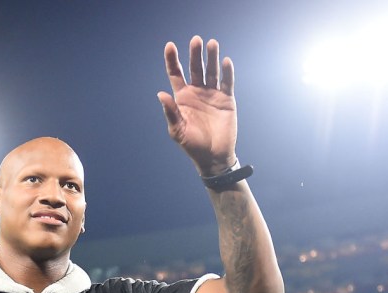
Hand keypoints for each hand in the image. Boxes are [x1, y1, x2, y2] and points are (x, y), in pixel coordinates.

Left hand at [157, 36, 237, 176]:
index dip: (172, 59)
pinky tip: (225, 61)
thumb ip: (170, 112)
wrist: (213, 157)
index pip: (175, 74)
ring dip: (211, 57)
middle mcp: (197, 92)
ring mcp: (212, 94)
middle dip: (194, 54)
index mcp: (182, 98)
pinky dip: (227, 72)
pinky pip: (226, 82)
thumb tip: (161, 94)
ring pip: (211, 71)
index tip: (170, 46)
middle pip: (194, 68)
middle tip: (196, 40)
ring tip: (212, 43)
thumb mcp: (177, 130)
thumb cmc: (192, 145)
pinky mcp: (226, 100)